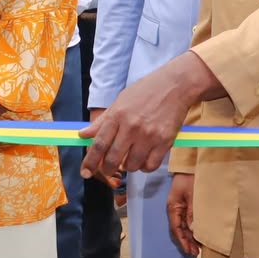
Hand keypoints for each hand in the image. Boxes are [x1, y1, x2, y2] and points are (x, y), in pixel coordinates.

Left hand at [79, 59, 203, 180]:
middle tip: (108, 169)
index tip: (85, 172)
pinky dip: (145, 167)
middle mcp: (131, 127)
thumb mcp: (120, 102)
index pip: (99, 144)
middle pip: (113, 159)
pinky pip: (150, 166)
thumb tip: (83, 135)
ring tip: (130, 157)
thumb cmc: (146, 91)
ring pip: (132, 165)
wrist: (175, 85)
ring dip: (128, 166)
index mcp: (117, 115)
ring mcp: (149, 135)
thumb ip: (102, 121)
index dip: (90, 162)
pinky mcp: (165, 142)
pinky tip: (144, 158)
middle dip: (107, 169)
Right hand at [167, 173, 199, 256]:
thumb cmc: (191, 178)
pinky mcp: (186, 204)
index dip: (183, 241)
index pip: (176, 229)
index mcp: (173, 207)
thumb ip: (192, 212)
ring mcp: (180, 207)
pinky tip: (197, 234)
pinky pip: (187, 220)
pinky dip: (192, 228)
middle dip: (187, 242)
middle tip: (195, 253)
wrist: (191, 164)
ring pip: (184, 226)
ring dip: (190, 237)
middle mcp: (175, 209)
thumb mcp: (192, 195)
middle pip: (179, 229)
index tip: (190, 251)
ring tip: (197, 248)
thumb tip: (192, 230)